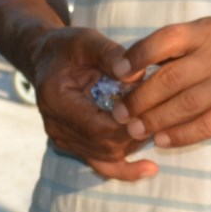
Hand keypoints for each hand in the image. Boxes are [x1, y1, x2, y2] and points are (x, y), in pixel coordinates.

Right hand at [27, 25, 154, 181]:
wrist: (47, 60)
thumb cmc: (67, 47)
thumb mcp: (86, 41)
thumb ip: (109, 55)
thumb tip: (137, 74)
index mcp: (57, 101)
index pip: (98, 126)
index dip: (128, 122)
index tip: (154, 106)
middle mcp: (57, 127)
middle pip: (105, 145)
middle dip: (136, 132)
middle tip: (163, 114)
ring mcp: (65, 141)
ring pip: (108, 156)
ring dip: (134, 143)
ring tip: (160, 126)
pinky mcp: (75, 146)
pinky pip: (102, 165)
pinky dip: (126, 170)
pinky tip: (150, 169)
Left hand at [120, 16, 210, 149]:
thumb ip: (179, 46)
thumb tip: (134, 68)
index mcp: (207, 32)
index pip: (165, 41)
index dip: (137, 56)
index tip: (118, 73)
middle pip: (169, 80)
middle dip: (139, 98)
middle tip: (120, 111)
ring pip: (183, 106)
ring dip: (154, 120)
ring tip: (135, 129)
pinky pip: (203, 127)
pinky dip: (179, 135)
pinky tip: (162, 140)